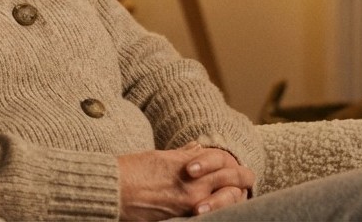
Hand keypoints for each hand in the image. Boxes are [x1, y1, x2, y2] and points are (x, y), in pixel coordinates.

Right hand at [117, 142, 254, 220]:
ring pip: (228, 200)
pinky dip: (218, 211)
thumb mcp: (159, 156)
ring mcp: (190, 204)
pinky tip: (217, 210)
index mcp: (189, 163)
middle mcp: (194, 183)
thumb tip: (196, 147)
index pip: (224, 160)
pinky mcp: (182, 219)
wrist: (113, 190)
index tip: (235, 167)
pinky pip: (210, 216)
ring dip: (235, 197)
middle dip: (243, 179)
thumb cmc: (131, 170)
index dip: (232, 163)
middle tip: (248, 181)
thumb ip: (182, 154)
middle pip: (232, 179)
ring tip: (238, 196)